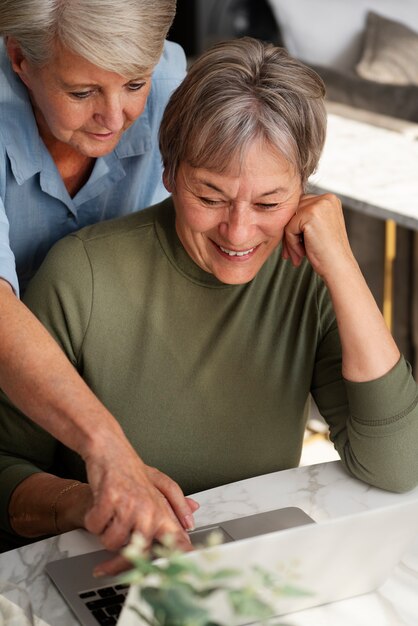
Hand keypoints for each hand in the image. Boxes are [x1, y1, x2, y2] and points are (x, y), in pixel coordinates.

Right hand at [83, 432, 198, 574]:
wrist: (110, 450)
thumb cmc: (132, 469)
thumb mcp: (158, 484)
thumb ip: (176, 504)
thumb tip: (190, 522)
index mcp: (161, 511)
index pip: (176, 541)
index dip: (178, 561)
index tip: (176, 578)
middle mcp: (148, 510)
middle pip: (136, 552)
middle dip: (117, 562)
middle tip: (105, 567)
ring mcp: (129, 505)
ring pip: (111, 542)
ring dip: (103, 533)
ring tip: (108, 517)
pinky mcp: (110, 499)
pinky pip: (95, 526)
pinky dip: (91, 520)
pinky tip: (97, 508)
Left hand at [281, 193, 354, 279]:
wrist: (339, 268)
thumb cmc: (327, 253)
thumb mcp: (318, 229)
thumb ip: (304, 217)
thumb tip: (280, 215)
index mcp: (330, 200)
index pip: (300, 206)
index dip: (295, 227)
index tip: (295, 245)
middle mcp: (327, 198)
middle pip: (293, 211)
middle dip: (289, 233)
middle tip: (292, 253)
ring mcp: (319, 205)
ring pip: (289, 220)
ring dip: (289, 240)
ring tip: (298, 255)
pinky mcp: (310, 214)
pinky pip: (288, 228)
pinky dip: (291, 243)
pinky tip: (302, 253)